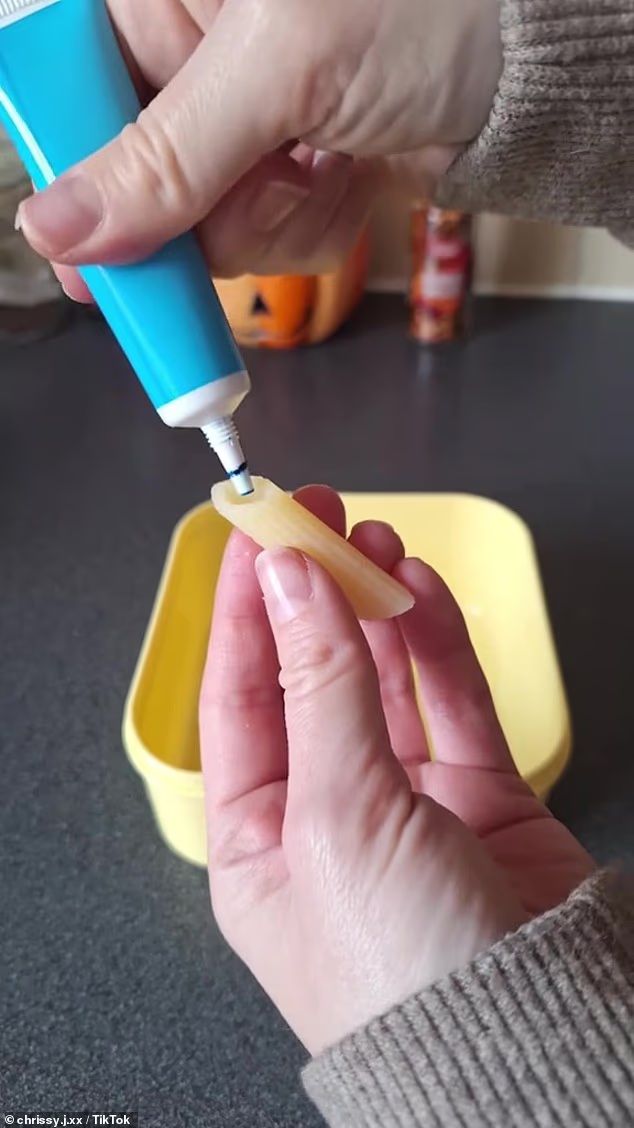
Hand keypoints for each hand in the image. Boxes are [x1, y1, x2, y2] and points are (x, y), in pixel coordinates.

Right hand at [19, 0, 501, 298]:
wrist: (536, 70)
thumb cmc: (435, 5)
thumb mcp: (282, 67)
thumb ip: (167, 157)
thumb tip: (63, 225)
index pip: (78, 94)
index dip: (81, 176)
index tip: (94, 249)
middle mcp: (199, 57)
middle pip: (137, 178)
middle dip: (198, 211)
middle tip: (249, 198)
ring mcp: (246, 124)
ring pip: (204, 224)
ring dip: (270, 217)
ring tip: (325, 163)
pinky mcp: (288, 172)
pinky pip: (265, 238)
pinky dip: (311, 225)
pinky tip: (349, 175)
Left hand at [200, 486, 594, 1054]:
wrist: (535, 1044)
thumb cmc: (406, 980)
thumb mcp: (338, 817)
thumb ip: (321, 689)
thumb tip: (292, 584)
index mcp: (259, 843)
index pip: (240, 699)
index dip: (248, 610)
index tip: (259, 536)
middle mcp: (327, 819)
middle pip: (311, 679)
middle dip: (313, 596)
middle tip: (319, 518)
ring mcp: (406, 804)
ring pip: (383, 679)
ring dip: (375, 608)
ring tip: (373, 542)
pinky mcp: (478, 796)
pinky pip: (450, 701)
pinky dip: (436, 643)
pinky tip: (420, 592)